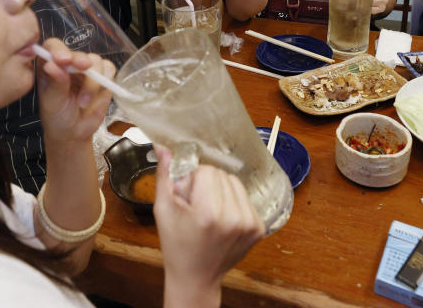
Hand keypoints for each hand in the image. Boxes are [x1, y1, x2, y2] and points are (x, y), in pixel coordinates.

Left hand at [36, 39, 113, 144]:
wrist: (74, 132)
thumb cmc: (57, 116)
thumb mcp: (52, 102)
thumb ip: (55, 83)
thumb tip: (51, 65)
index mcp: (51, 65)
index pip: (53, 47)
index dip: (58, 49)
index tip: (62, 59)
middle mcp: (69, 64)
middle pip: (78, 53)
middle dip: (81, 60)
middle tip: (83, 68)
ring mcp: (87, 70)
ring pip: (95, 61)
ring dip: (93, 81)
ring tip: (84, 101)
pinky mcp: (103, 77)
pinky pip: (109, 69)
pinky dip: (106, 79)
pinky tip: (97, 95)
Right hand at [153, 145, 263, 304]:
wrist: (196, 278)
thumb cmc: (176, 245)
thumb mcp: (163, 210)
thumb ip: (165, 175)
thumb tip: (163, 145)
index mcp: (209, 213)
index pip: (206, 170)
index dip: (192, 180)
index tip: (186, 196)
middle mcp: (234, 217)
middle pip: (222, 174)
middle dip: (207, 184)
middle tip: (196, 205)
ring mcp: (249, 223)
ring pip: (235, 182)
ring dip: (221, 190)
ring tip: (209, 211)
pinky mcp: (259, 228)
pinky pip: (245, 197)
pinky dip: (233, 202)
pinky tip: (221, 219)